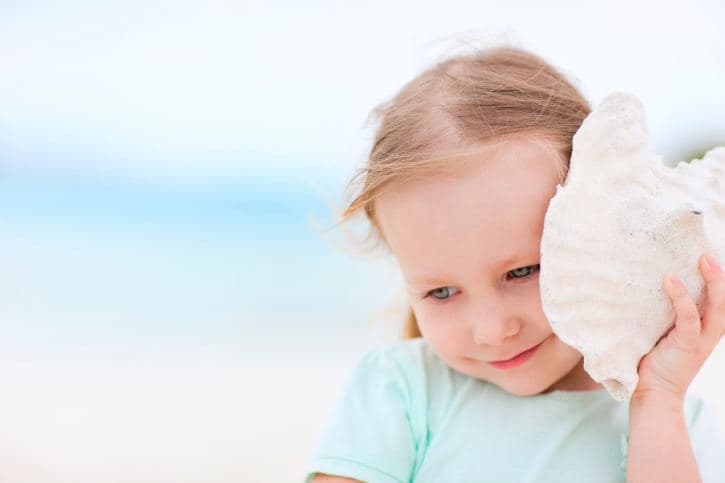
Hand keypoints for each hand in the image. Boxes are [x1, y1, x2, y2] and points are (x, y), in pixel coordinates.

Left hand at [633, 253, 724, 402]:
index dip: (716, 281)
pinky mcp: (687, 345)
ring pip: (714, 306)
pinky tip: (670, 280)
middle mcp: (707, 333)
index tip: (707, 257)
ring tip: (703, 259)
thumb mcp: (660, 333)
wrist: (652, 394)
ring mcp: (700, 340)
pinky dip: (681, 297)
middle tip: (707, 253)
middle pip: (723, 301)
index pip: (716, 302)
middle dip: (719, 276)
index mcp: (703, 330)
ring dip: (712, 281)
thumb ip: (662, 315)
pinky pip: (688, 316)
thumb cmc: (651, 361)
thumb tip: (644, 286)